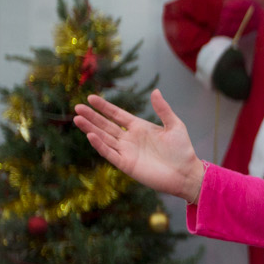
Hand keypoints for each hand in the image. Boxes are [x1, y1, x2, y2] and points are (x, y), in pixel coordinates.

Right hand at [73, 89, 205, 203]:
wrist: (187, 173)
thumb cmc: (182, 150)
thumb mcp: (175, 125)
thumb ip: (163, 109)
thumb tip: (155, 91)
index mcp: (139, 127)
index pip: (117, 115)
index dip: (104, 107)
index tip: (91, 98)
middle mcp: (130, 139)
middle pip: (106, 125)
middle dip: (92, 116)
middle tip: (78, 107)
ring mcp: (127, 151)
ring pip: (104, 138)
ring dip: (91, 129)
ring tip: (77, 118)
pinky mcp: (126, 164)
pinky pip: (110, 153)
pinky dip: (100, 145)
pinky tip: (90, 135)